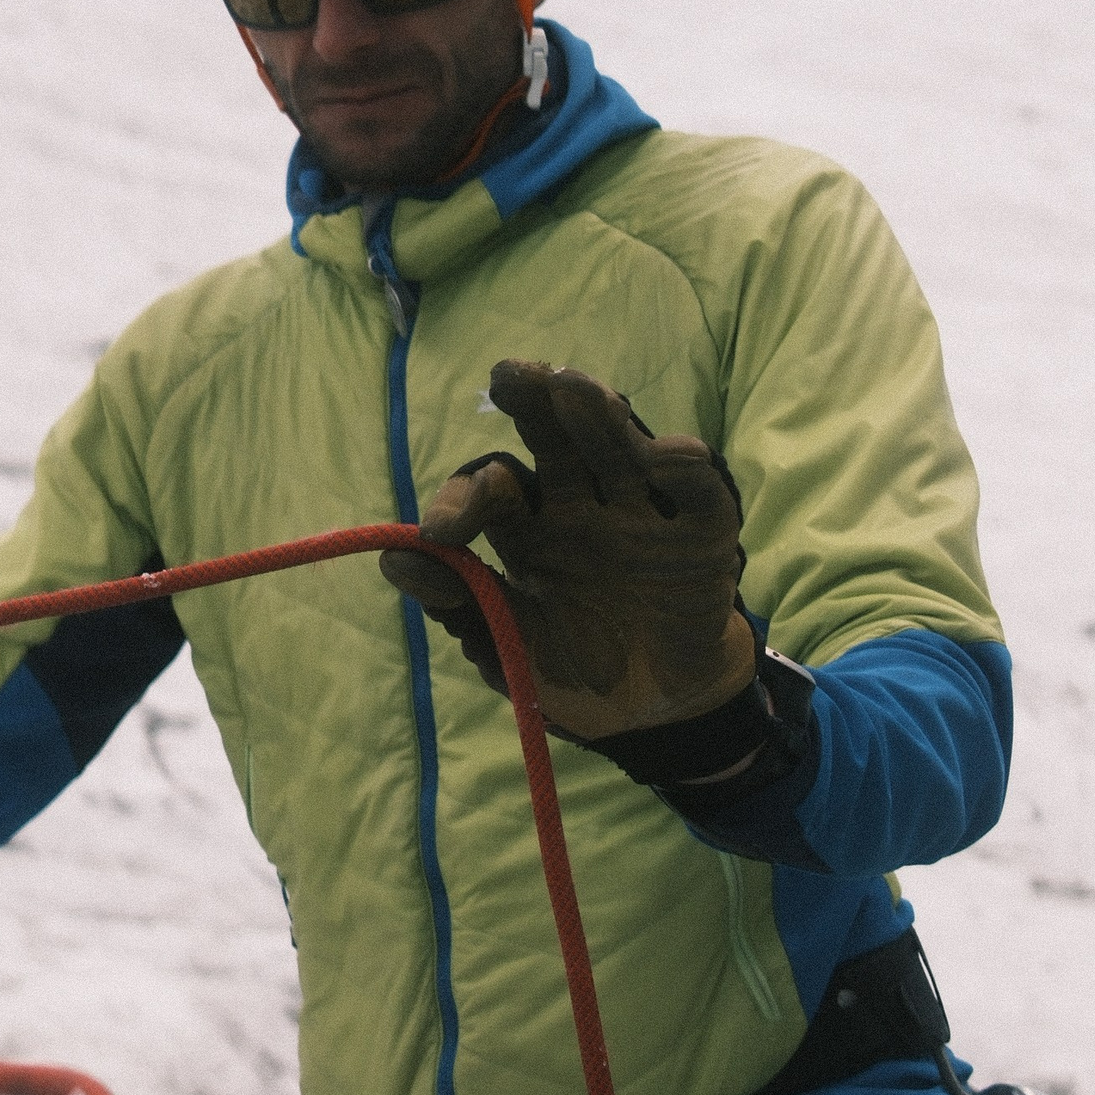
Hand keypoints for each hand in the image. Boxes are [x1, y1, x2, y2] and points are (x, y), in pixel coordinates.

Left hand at [379, 359, 754, 741]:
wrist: (654, 718)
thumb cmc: (575, 674)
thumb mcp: (510, 644)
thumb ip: (461, 601)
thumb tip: (392, 559)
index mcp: (530, 528)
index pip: (493, 487)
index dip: (467, 496)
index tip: (444, 530)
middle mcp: (582, 507)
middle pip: (556, 440)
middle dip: (534, 405)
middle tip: (509, 377)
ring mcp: (642, 515)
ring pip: (620, 448)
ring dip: (599, 417)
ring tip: (573, 388)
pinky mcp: (702, 536)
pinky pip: (699, 495)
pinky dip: (687, 470)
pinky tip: (664, 453)